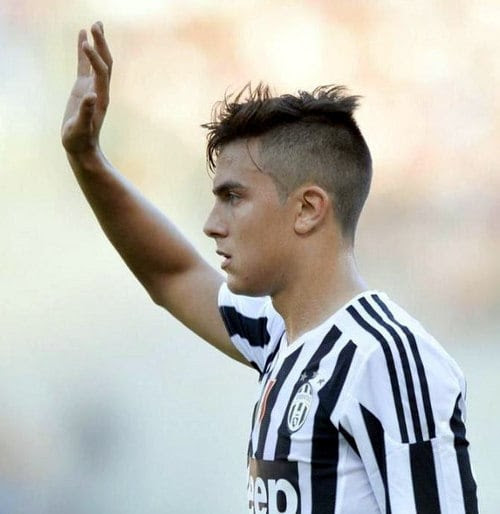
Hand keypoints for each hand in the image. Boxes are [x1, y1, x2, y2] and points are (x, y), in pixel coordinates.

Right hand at [61, 22, 112, 155]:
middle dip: (101, 44)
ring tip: (94, 24)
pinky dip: (83, 52)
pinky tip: (81, 38)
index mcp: (101, 98)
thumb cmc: (80, 140)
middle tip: (96, 24)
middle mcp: (100, 90)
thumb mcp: (81, 128)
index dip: (94, 57)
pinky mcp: (83, 89)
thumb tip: (91, 96)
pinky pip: (84, 66)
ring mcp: (92, 88)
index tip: (85, 43)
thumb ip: (86, 113)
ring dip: (97, 44)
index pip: (101, 72)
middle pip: (105, 62)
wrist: (81, 147)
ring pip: (97, 62)